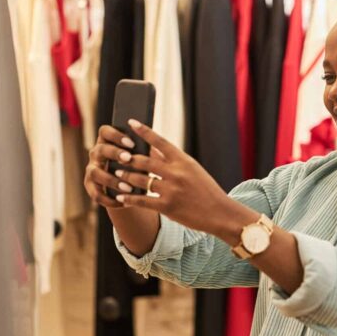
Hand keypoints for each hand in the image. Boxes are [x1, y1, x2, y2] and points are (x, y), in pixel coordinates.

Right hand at [84, 124, 137, 209]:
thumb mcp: (141, 157)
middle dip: (115, 154)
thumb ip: (143, 151)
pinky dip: (110, 200)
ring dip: (112, 180)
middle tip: (129, 159)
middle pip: (100, 150)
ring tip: (128, 187)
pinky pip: (96, 194)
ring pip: (96, 173)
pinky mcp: (90, 186)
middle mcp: (96, 154)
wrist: (129, 188)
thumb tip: (158, 148)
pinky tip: (123, 203)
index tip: (131, 142)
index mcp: (107, 142)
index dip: (116, 135)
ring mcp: (91, 170)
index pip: (105, 131)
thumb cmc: (138, 166)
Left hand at [114, 119, 245, 236]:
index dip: (145, 131)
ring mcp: (171, 190)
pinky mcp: (167, 207)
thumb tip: (153, 149)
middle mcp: (176, 173)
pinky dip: (129, 198)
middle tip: (118, 156)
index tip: (131, 122)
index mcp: (184, 161)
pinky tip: (120, 196)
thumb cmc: (207, 190)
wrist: (220, 213)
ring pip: (141, 180)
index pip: (160, 142)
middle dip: (128, 159)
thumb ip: (173, 161)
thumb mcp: (193, 170)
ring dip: (126, 177)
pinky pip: (142, 200)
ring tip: (116, 174)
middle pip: (145, 161)